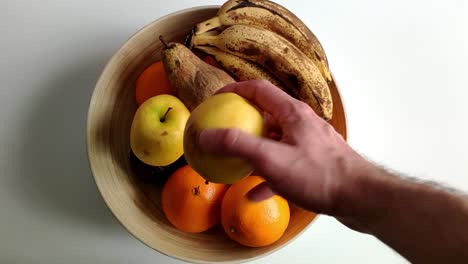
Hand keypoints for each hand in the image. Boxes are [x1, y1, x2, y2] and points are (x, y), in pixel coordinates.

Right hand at [199, 80, 367, 215]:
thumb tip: (206, 135)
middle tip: (223, 133)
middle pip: (266, 116)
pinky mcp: (314, 165)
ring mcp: (309, 145)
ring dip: (254, 151)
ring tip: (236, 162)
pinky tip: (256, 192)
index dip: (234, 90)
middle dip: (242, 123)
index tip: (216, 100)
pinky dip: (268, 176)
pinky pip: (285, 166)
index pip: (258, 89)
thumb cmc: (319, 175)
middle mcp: (301, 124)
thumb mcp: (271, 159)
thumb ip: (237, 145)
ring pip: (275, 142)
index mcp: (291, 113)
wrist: (361, 198)